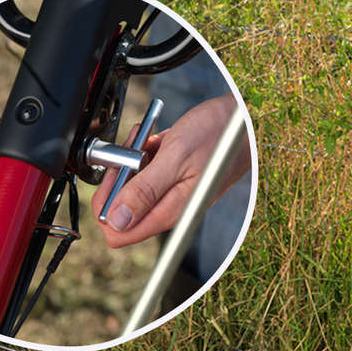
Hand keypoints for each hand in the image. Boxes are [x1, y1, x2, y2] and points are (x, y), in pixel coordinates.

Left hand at [93, 95, 249, 247]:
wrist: (245, 116)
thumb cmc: (219, 133)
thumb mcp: (176, 158)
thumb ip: (145, 191)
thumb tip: (117, 220)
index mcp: (168, 212)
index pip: (118, 234)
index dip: (106, 206)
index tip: (114, 177)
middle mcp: (167, 209)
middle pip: (120, 209)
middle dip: (118, 178)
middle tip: (130, 153)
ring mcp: (169, 194)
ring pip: (130, 187)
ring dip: (130, 162)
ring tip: (145, 142)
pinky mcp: (171, 180)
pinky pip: (144, 173)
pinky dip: (142, 155)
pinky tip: (154, 140)